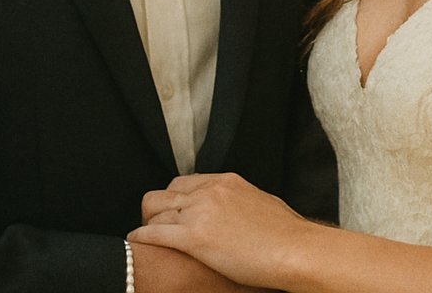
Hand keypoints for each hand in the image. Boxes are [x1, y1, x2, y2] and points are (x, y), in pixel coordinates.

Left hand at [132, 174, 311, 289]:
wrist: (296, 250)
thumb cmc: (289, 235)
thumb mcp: (263, 204)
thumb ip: (243, 203)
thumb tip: (241, 210)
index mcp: (226, 182)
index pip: (185, 182)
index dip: (173, 199)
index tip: (170, 211)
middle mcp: (209, 192)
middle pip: (164, 193)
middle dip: (155, 209)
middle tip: (154, 225)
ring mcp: (201, 213)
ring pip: (156, 211)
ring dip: (147, 224)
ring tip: (144, 236)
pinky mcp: (195, 238)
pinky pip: (156, 234)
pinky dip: (142, 237)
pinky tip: (135, 243)